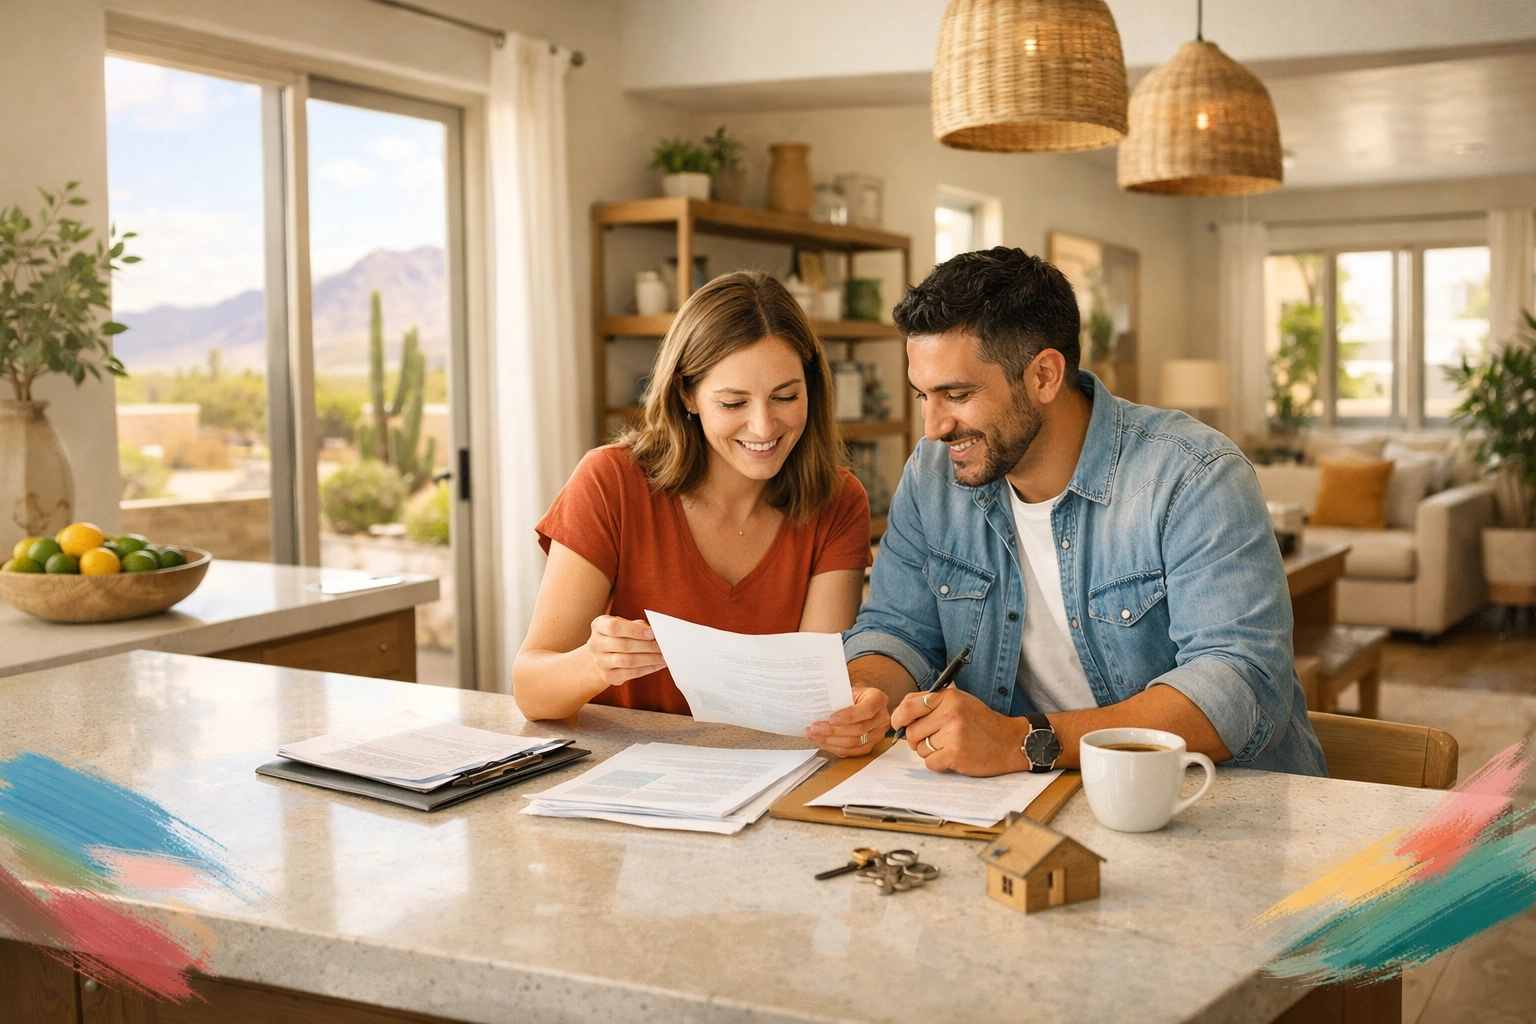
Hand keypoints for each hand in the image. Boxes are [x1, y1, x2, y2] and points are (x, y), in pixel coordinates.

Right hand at [586, 616, 665, 687]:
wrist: (604, 655)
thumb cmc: (620, 636)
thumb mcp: (626, 625)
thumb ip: (639, 626)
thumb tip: (657, 633)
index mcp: (598, 625)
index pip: (614, 627)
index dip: (634, 630)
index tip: (652, 633)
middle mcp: (595, 644)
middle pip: (623, 645)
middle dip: (647, 646)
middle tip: (663, 646)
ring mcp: (599, 662)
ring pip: (627, 661)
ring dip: (649, 659)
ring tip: (663, 656)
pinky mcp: (607, 676)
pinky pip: (631, 673)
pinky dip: (648, 669)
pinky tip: (657, 665)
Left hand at [806, 686, 888, 757]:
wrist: (858, 702)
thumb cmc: (851, 695)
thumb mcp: (847, 691)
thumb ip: (838, 700)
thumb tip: (818, 710)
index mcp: (878, 699)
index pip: (867, 709)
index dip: (849, 716)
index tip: (831, 719)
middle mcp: (882, 717)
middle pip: (859, 729)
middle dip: (833, 731)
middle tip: (815, 728)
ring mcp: (878, 733)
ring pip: (854, 743)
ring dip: (831, 741)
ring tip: (814, 735)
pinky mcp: (871, 745)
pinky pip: (852, 752)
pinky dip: (835, 748)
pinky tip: (823, 742)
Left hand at [890, 687, 1028, 776]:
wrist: (1010, 741)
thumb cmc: (981, 722)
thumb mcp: (959, 702)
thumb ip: (932, 704)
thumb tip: (901, 715)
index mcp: (948, 697)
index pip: (908, 705)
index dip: (898, 718)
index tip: (899, 725)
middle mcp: (950, 712)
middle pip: (912, 732)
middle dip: (918, 740)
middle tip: (935, 740)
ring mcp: (953, 733)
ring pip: (921, 749)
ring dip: (931, 752)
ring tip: (950, 746)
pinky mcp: (956, 753)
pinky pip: (930, 763)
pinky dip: (938, 764)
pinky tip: (953, 757)